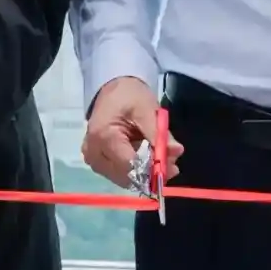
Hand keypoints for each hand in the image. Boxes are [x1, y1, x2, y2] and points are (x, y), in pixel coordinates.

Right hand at [81, 75, 170, 191]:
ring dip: (145, 172)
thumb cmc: (128, 96)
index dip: (152, 168)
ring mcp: (94, 160)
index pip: (130, 165)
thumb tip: (176, 152)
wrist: (112, 90)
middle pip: (127, 175)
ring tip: (160, 155)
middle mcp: (94, 153)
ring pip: (125, 179)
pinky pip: (121, 174)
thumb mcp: (146, 110)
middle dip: (151, 171)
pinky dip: (137, 169)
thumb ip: (160, 134)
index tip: (172, 164)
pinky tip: (146, 156)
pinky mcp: (97, 163)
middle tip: (171, 160)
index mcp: (103, 137)